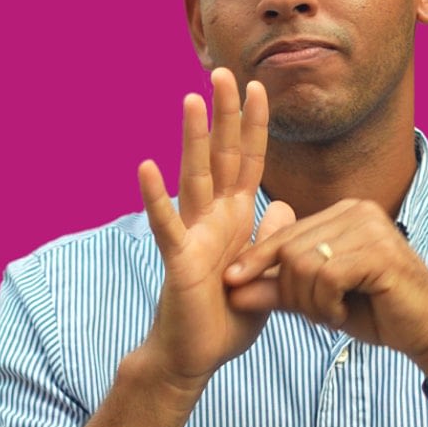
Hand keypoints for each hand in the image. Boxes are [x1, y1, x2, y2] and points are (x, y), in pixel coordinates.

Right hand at [136, 69, 294, 390]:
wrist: (197, 355)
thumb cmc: (227, 316)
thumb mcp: (262, 273)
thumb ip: (271, 238)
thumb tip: (282, 206)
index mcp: (235, 219)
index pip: (248, 164)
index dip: (254, 128)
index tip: (260, 88)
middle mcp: (212, 219)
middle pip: (221, 158)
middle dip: (224, 115)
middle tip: (223, 71)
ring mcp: (193, 235)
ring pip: (194, 179)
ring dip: (193, 140)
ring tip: (190, 101)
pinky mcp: (178, 260)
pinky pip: (167, 225)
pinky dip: (155, 198)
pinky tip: (146, 167)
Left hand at [223, 198, 427, 375]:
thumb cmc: (378, 313)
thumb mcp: (318, 301)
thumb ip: (278, 291)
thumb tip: (231, 290)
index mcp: (344, 213)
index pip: (284, 234)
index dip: (255, 260)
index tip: (232, 282)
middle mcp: (357, 211)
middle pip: (289, 250)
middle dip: (291, 292)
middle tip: (315, 315)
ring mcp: (371, 228)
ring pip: (304, 264)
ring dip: (309, 302)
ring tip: (330, 316)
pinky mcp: (379, 252)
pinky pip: (326, 277)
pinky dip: (325, 305)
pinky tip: (340, 316)